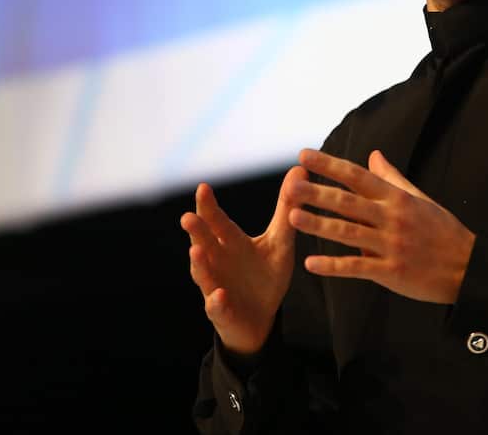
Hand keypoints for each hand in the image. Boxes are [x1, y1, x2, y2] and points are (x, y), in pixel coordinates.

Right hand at [180, 166, 306, 355]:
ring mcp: (215, 286)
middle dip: (196, 231)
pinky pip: (217, 307)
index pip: (217, 221)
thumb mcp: (280, 241)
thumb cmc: (265, 275)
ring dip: (199, 263)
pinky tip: (219, 295)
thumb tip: (299, 168)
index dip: (208, 206)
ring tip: (195, 250)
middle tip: (188, 216)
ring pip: (203, 274)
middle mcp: (217, 262)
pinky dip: (216, 301)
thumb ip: (288, 209)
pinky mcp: (223, 312)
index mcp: (230, 243)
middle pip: (204, 242)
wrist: (262, 318)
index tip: (203, 187)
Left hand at [289, 148, 475, 304]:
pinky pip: (357, 267)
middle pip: (348, 202)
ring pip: (349, 233)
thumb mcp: (419, 198)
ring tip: (292, 217)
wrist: (468, 266)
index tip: (304, 156)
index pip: (357, 176)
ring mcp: (391, 245)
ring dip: (319, 225)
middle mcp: (392, 218)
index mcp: (397, 198)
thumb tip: (373, 154)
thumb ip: (392, 177)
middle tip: (291, 184)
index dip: (330, 165)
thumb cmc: (442, 230)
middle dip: (318, 192)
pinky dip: (333, 266)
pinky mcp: (391, 271)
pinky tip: (311, 263)